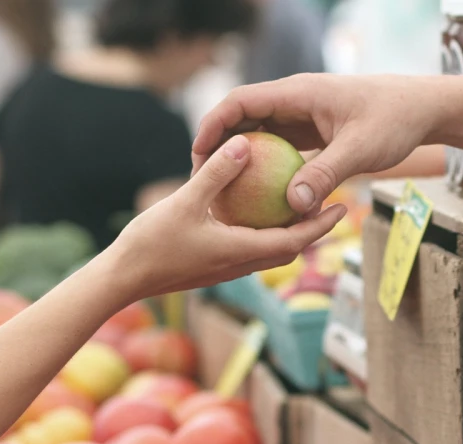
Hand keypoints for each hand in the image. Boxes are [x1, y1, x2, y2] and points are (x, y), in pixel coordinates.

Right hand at [106, 135, 346, 300]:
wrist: (121, 280)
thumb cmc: (151, 244)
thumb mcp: (185, 201)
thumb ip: (216, 173)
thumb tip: (245, 144)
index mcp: (241, 252)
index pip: (294, 241)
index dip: (321, 225)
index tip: (342, 207)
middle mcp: (239, 264)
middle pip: (288, 248)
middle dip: (312, 228)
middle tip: (330, 203)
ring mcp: (225, 268)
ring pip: (268, 250)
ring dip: (287, 231)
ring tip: (299, 204)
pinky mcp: (211, 266)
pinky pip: (247, 248)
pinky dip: (261, 232)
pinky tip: (253, 211)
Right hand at [192, 73, 445, 213]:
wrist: (423, 109)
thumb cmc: (395, 120)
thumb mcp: (360, 150)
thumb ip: (325, 174)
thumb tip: (293, 205)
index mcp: (298, 93)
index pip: (241, 102)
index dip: (213, 125)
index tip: (198, 155)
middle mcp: (295, 101)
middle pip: (243, 117)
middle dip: (219, 145)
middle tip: (202, 180)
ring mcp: (303, 115)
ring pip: (260, 133)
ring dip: (241, 158)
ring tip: (224, 191)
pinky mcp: (313, 131)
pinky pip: (280, 147)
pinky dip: (267, 167)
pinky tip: (260, 197)